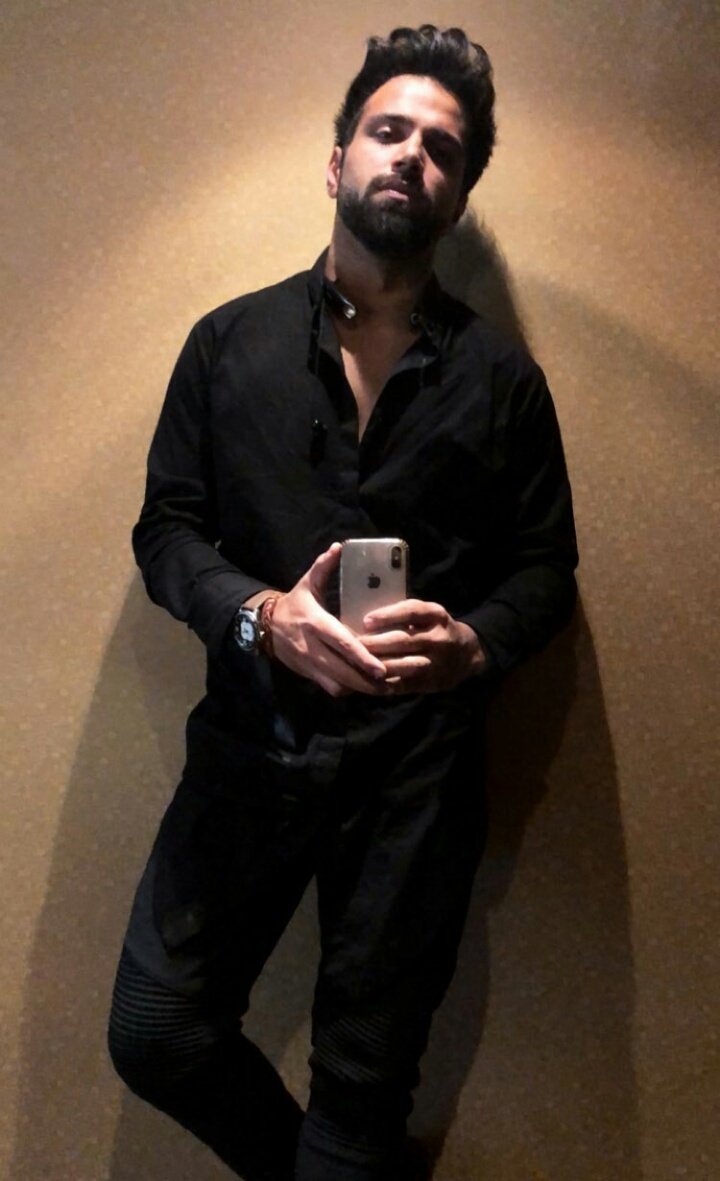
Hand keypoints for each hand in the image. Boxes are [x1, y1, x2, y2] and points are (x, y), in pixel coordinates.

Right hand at [269, 543, 387, 697]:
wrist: (265, 627)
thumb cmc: (294, 604)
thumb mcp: (306, 584)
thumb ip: (323, 567)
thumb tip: (338, 547)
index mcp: (316, 623)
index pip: (341, 643)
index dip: (361, 657)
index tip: (380, 668)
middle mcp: (312, 647)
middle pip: (342, 671)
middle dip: (367, 680)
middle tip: (392, 681)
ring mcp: (310, 664)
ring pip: (338, 684)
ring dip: (361, 689)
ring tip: (384, 688)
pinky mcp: (309, 674)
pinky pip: (331, 688)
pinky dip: (349, 690)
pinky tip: (365, 687)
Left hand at [360, 599, 485, 694]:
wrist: (467, 654)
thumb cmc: (436, 629)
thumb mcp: (429, 614)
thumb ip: (405, 614)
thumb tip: (367, 617)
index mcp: (437, 615)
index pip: (412, 611)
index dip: (388, 615)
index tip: (366, 620)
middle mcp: (438, 638)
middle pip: (403, 640)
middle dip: (374, 643)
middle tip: (350, 644)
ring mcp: (436, 662)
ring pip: (403, 664)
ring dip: (377, 664)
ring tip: (355, 662)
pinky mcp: (432, 682)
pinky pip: (405, 683)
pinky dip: (385, 682)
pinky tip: (368, 679)